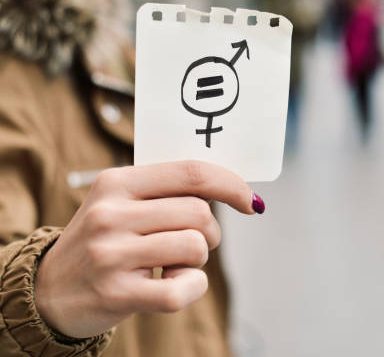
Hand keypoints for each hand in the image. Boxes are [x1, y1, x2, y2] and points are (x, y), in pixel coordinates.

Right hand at [34, 161, 261, 338]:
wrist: (50, 290)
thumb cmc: (104, 241)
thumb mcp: (123, 204)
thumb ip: (168, 192)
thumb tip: (233, 189)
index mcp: (116, 182)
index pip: (190, 173)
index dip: (230, 184)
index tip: (250, 200)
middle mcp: (110, 214)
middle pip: (200, 213)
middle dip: (210, 233)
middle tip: (191, 244)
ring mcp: (110, 254)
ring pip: (195, 247)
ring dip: (197, 260)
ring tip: (171, 264)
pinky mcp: (116, 293)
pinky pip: (182, 289)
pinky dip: (191, 289)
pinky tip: (173, 285)